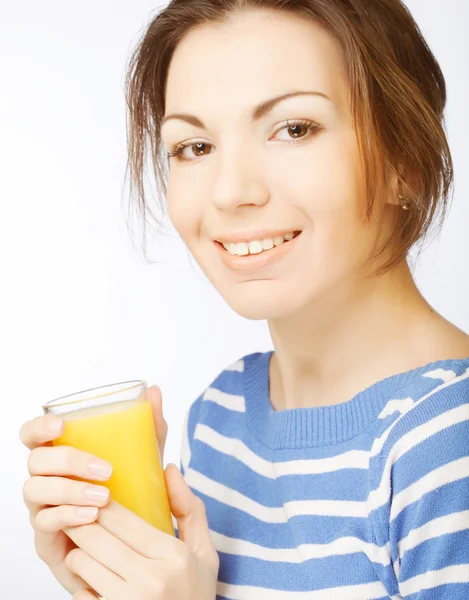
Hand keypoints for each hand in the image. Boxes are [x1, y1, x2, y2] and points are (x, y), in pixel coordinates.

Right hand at [19, 385, 167, 595]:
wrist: (132, 545)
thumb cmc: (131, 495)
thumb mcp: (145, 458)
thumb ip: (149, 427)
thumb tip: (154, 391)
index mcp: (61, 456)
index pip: (33, 436)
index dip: (39, 427)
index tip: (62, 425)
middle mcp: (47, 479)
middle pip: (35, 461)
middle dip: (68, 461)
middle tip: (106, 469)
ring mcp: (43, 508)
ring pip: (36, 491)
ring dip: (69, 490)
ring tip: (104, 496)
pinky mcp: (48, 538)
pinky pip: (44, 523)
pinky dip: (67, 516)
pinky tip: (91, 516)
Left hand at [63, 466, 219, 599]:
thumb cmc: (195, 595)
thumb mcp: (204, 553)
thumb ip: (189, 509)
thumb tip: (170, 467)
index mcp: (173, 556)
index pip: (121, 518)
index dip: (99, 502)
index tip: (92, 493)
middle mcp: (150, 580)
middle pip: (95, 536)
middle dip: (80, 521)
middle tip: (76, 513)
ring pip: (81, 562)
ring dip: (78, 551)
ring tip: (84, 547)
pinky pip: (80, 593)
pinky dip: (80, 582)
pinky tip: (89, 577)